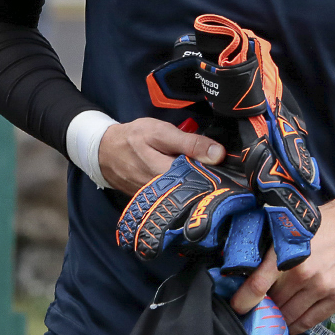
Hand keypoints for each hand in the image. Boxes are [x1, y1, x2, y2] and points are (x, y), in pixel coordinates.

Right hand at [97, 117, 224, 195]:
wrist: (104, 152)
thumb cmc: (132, 138)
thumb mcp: (160, 132)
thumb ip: (190, 143)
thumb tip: (218, 154)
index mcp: (167, 175)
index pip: (204, 182)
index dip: (219, 177)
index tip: (230, 171)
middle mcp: (163, 194)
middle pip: (197, 193)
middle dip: (211, 184)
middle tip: (221, 174)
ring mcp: (158, 201)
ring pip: (188, 198)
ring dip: (200, 188)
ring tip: (208, 177)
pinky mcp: (155, 202)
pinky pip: (177, 199)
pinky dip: (186, 191)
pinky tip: (191, 182)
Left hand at [230, 185, 334, 333]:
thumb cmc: (318, 229)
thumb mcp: (288, 233)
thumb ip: (268, 255)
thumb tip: (243, 273)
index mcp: (287, 254)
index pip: (258, 285)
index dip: (244, 300)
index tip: (237, 307)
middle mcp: (305, 273)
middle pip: (275, 303)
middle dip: (265, 308)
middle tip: (258, 309)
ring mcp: (324, 287)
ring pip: (292, 315)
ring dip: (281, 318)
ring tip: (274, 317)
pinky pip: (311, 320)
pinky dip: (297, 325)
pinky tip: (290, 324)